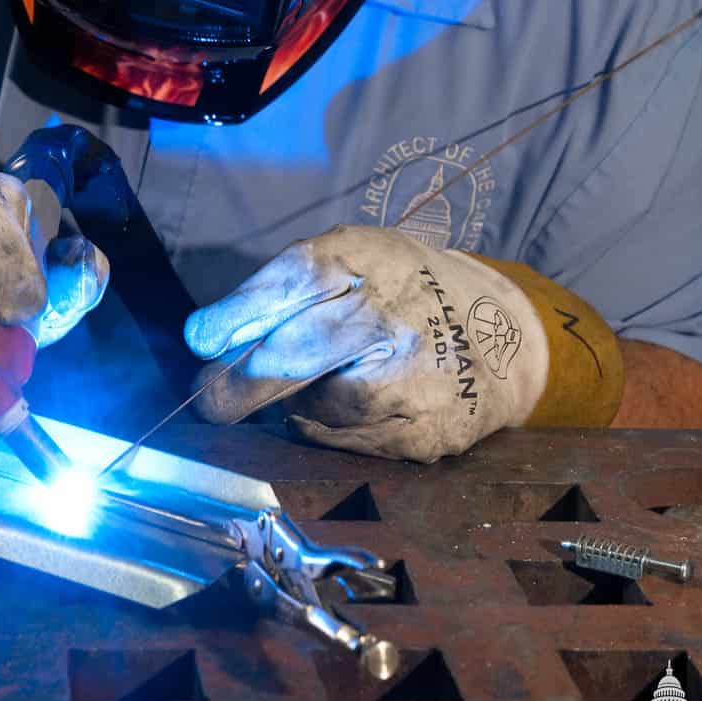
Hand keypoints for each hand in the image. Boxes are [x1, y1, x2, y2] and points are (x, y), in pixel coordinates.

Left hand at [184, 225, 548, 462]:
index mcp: (367, 260)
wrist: (501, 335)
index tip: (200, 339)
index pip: (293, 281)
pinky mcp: (421, 433)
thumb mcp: (355, 262)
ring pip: (315, 406)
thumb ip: (287, 290)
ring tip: (311, 385)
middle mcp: (390, 316)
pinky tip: (349, 407)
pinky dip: (329, 430)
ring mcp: (410, 378)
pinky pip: (346, 441)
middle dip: (236, 385)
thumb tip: (209, 342)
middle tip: (205, 399)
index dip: (240, 313)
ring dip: (291, 405)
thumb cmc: (404, 291)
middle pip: (294, 354)